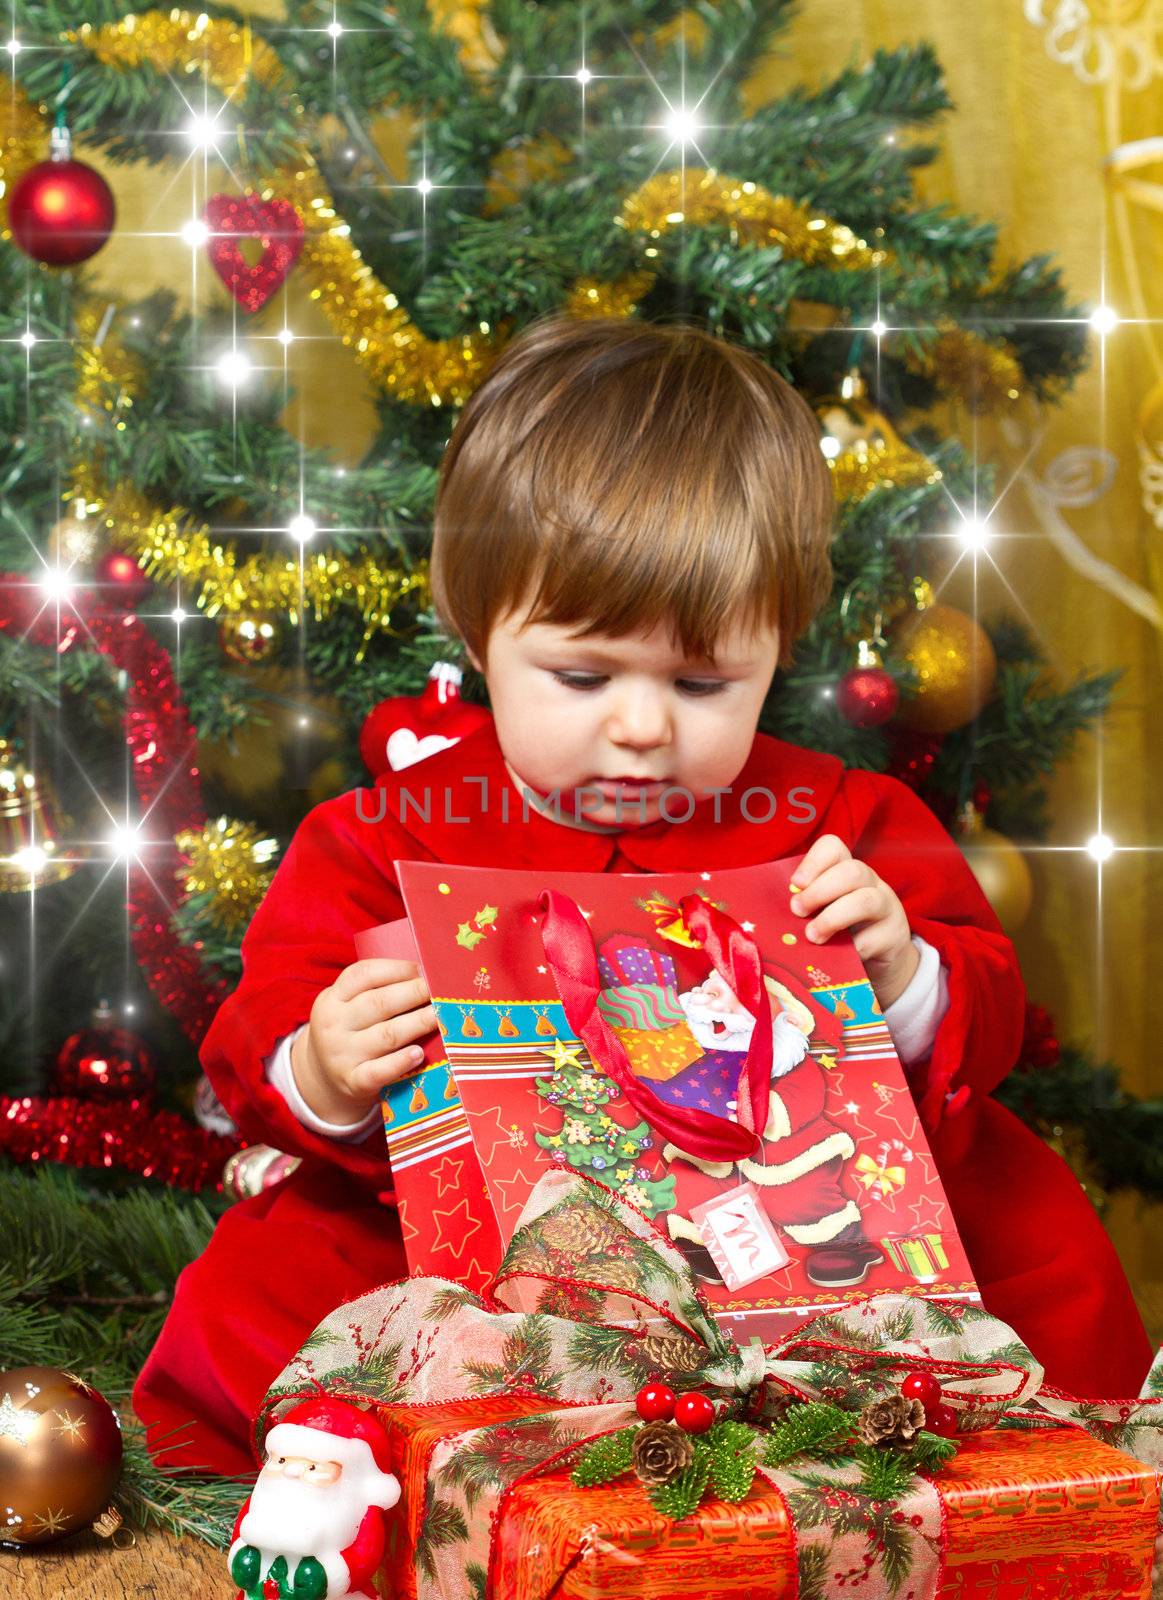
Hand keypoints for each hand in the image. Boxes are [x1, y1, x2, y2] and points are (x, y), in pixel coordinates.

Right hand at [291, 957, 437, 1124]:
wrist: (324, 1080)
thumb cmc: (351, 1033)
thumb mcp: (348, 1007)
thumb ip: (376, 990)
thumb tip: (425, 976)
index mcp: (333, 998)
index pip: (363, 975)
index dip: (396, 969)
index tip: (422, 969)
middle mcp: (333, 1025)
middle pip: (378, 1003)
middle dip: (414, 993)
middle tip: (439, 990)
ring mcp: (341, 1055)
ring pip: (386, 1035)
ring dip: (418, 1023)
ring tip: (439, 1015)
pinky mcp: (353, 1082)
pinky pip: (380, 1071)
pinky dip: (401, 1062)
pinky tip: (419, 1053)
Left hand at [788, 834, 918, 1010]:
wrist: (879, 960)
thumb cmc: (842, 930)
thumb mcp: (823, 912)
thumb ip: (806, 908)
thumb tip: (775, 917)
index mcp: (847, 870)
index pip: (834, 847)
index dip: (813, 861)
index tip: (795, 883)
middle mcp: (870, 883)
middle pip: (852, 871)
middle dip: (819, 891)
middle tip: (797, 912)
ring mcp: (887, 908)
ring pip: (866, 901)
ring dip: (833, 918)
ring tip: (812, 936)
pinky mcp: (894, 937)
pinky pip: (871, 940)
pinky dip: (850, 949)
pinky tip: (837, 957)